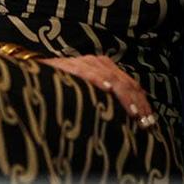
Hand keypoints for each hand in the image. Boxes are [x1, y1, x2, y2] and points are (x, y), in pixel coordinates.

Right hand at [37, 54, 155, 125]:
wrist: (33, 73)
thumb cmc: (60, 86)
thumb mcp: (87, 89)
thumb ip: (103, 96)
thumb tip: (128, 116)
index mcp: (104, 66)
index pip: (130, 83)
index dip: (141, 101)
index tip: (149, 120)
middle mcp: (97, 62)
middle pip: (125, 82)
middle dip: (138, 102)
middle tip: (145, 122)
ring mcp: (84, 63)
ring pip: (112, 78)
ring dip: (124, 96)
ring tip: (133, 112)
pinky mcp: (71, 65)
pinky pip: (88, 72)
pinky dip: (99, 80)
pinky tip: (107, 89)